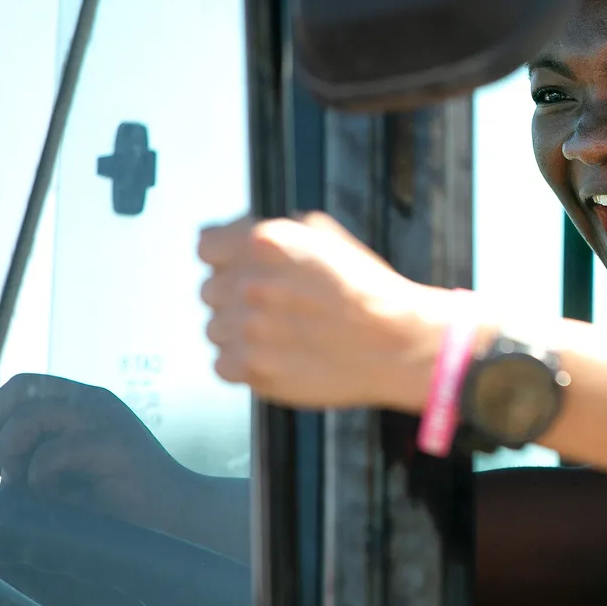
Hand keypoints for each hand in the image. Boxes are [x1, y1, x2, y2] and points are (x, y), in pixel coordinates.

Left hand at [0, 373, 199, 536]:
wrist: (175, 517)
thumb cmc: (119, 499)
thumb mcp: (67, 470)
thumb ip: (33, 456)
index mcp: (86, 404)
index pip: (25, 384)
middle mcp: (95, 403)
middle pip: (22, 394)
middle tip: (3, 467)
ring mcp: (106, 420)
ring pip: (30, 417)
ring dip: (15, 453)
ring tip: (31, 484)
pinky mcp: (113, 445)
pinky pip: (49, 456)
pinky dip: (41, 481)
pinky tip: (61, 497)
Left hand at [198, 212, 453, 409]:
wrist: (400, 344)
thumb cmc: (371, 291)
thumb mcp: (328, 238)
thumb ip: (275, 235)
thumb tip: (238, 238)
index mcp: (266, 243)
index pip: (207, 247)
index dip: (226, 258)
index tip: (241, 269)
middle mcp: (250, 282)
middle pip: (210, 290)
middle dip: (236, 295)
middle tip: (275, 306)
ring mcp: (249, 329)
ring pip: (215, 329)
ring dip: (240, 331)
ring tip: (282, 334)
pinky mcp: (253, 370)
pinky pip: (224, 364)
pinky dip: (245, 363)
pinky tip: (278, 355)